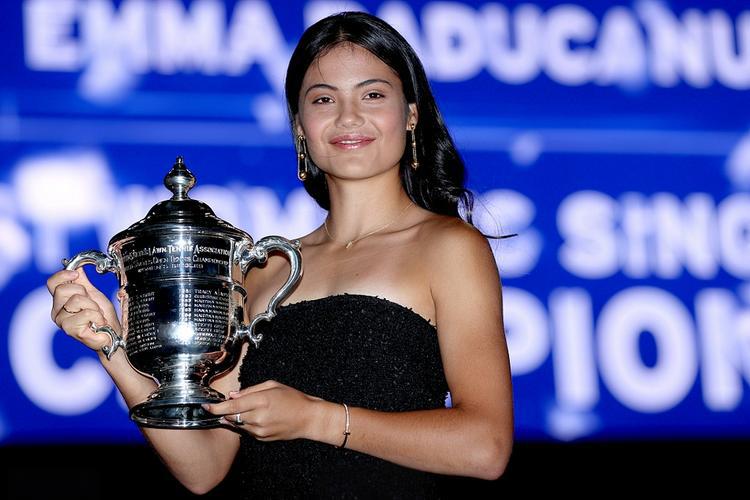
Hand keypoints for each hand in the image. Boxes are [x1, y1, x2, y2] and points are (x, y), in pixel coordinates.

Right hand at [47, 268, 120, 351]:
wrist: (111, 334)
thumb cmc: (102, 316)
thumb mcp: (93, 294)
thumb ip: (83, 281)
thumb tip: (75, 265)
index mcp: (60, 302)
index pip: (52, 283)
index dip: (63, 275)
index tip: (76, 274)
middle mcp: (57, 311)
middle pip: (63, 289)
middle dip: (84, 293)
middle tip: (92, 304)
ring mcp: (62, 321)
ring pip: (76, 300)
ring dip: (94, 306)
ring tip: (97, 315)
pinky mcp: (70, 330)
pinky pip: (86, 313)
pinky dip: (97, 316)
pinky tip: (98, 323)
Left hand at [203, 380, 325, 440]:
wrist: (308, 418)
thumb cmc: (293, 398)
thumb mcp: (272, 385)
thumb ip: (250, 390)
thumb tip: (232, 395)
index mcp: (261, 401)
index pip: (231, 406)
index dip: (216, 407)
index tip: (205, 406)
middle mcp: (258, 417)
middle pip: (231, 417)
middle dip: (224, 412)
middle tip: (220, 406)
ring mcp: (260, 430)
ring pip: (237, 425)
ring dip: (235, 419)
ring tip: (243, 410)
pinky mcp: (262, 438)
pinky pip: (247, 432)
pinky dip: (246, 425)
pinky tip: (254, 418)